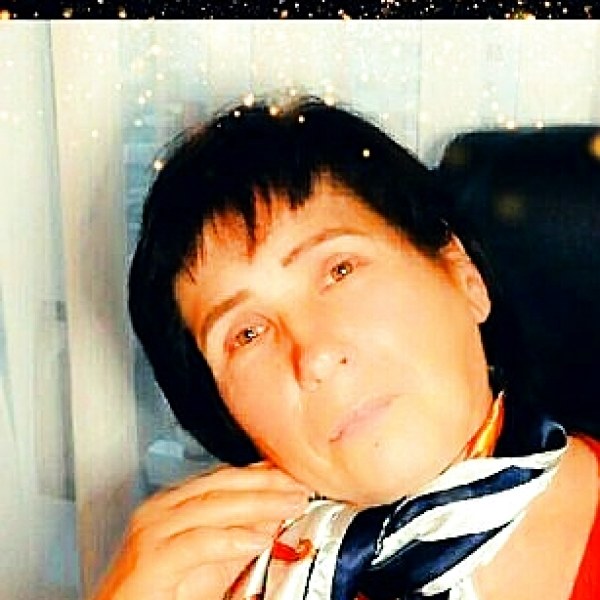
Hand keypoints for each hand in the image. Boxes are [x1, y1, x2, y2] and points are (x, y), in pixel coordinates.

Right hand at [91, 462, 310, 599]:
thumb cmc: (161, 594)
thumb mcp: (214, 561)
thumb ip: (241, 534)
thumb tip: (274, 513)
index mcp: (174, 504)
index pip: (224, 477)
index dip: (261, 473)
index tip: (292, 472)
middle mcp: (161, 510)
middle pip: (221, 484)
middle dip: (265, 483)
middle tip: (298, 485)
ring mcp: (152, 532)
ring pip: (213, 506)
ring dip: (258, 503)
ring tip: (289, 505)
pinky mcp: (150, 560)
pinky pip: (197, 543)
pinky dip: (231, 539)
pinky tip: (259, 539)